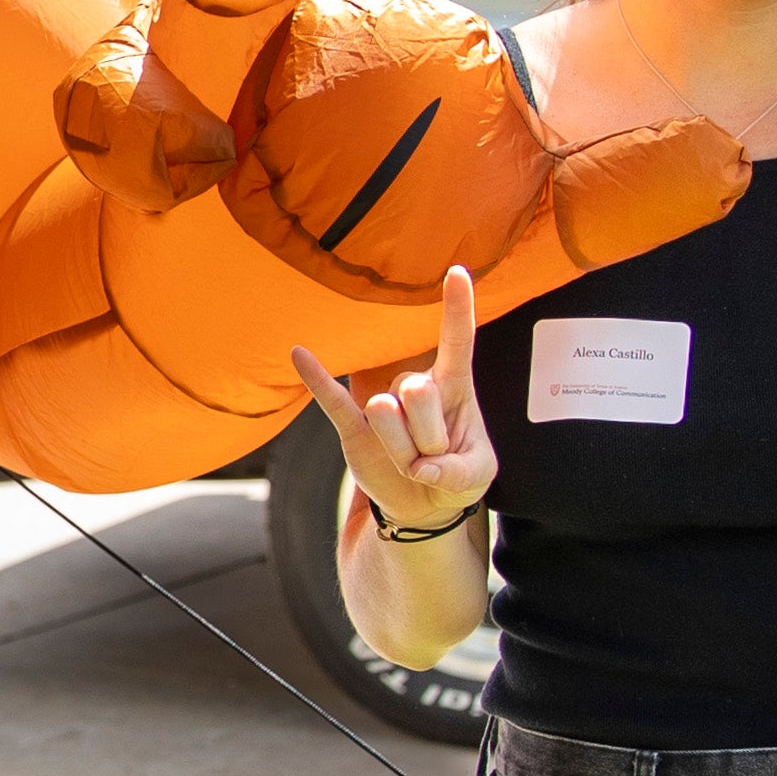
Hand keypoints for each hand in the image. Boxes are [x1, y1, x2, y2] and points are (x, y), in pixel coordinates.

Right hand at [293, 267, 492, 537]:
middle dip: (431, 436)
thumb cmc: (457, 474)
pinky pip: (331, 399)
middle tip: (437, 458)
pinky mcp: (353, 426)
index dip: (457, 308)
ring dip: (404, 451)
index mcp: (454, 387)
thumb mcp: (478, 476)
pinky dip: (315, 377)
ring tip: (412, 463)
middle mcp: (415, 386)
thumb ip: (459, 473)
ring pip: (385, 413)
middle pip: (419, 392)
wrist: (424, 504)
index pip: (457, 342)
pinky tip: (299, 353)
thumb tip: (424, 468)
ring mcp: (381, 404)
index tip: (457, 271)